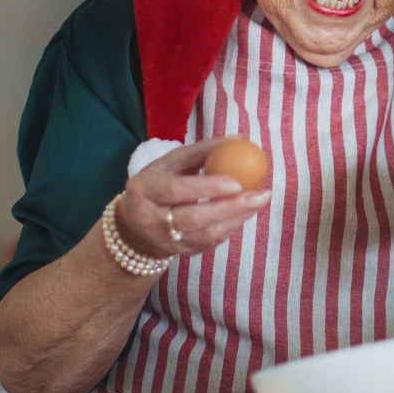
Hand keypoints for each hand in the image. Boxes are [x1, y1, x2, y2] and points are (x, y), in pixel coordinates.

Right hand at [116, 138, 270, 258]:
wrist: (133, 229)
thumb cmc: (157, 185)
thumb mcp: (169, 164)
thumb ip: (201, 150)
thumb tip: (238, 139)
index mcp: (144, 190)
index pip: (177, 190)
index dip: (208, 187)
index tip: (238, 181)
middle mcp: (151, 219)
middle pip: (194, 217)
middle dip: (231, 206)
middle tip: (260, 194)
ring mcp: (165, 240)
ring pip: (205, 234)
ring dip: (237, 217)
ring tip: (259, 201)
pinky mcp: (180, 253)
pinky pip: (210, 242)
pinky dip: (231, 227)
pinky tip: (246, 213)